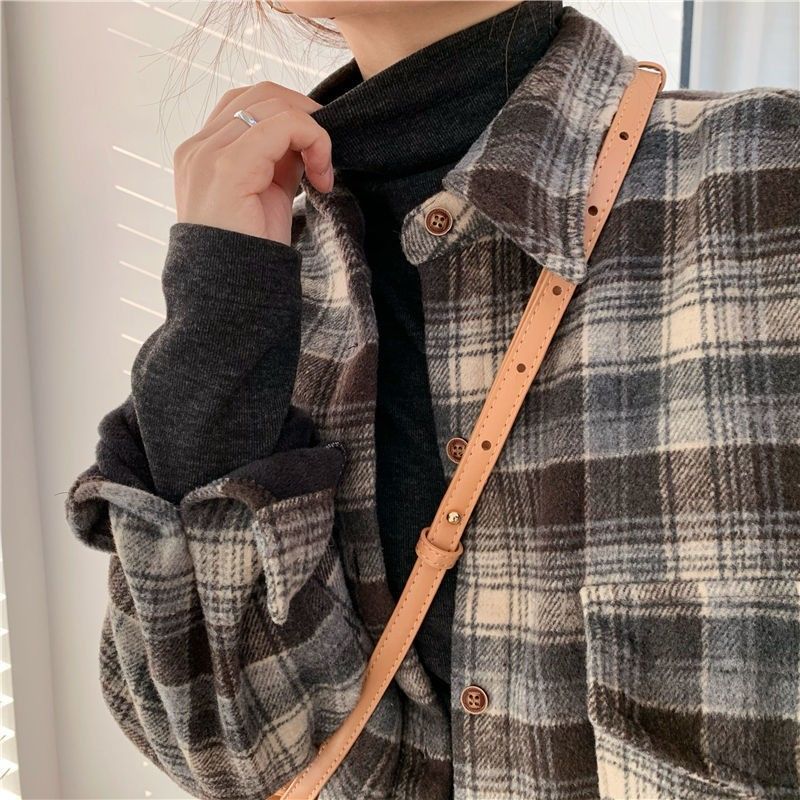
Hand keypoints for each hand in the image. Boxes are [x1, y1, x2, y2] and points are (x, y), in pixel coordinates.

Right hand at [173, 80, 332, 244]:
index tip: (316, 154)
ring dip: (312, 130)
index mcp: (202, 154)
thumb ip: (278, 163)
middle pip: (260, 93)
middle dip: (305, 114)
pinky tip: (321, 177)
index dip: (291, 116)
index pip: (247, 105)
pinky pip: (282, 126)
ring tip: (323, 172)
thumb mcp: (267, 197)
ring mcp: (207, 154)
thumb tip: (305, 140)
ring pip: (272, 103)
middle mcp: (198, 148)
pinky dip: (313, 140)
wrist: (230, 296)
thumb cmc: (250, 255)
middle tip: (327, 154)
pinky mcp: (227, 167)